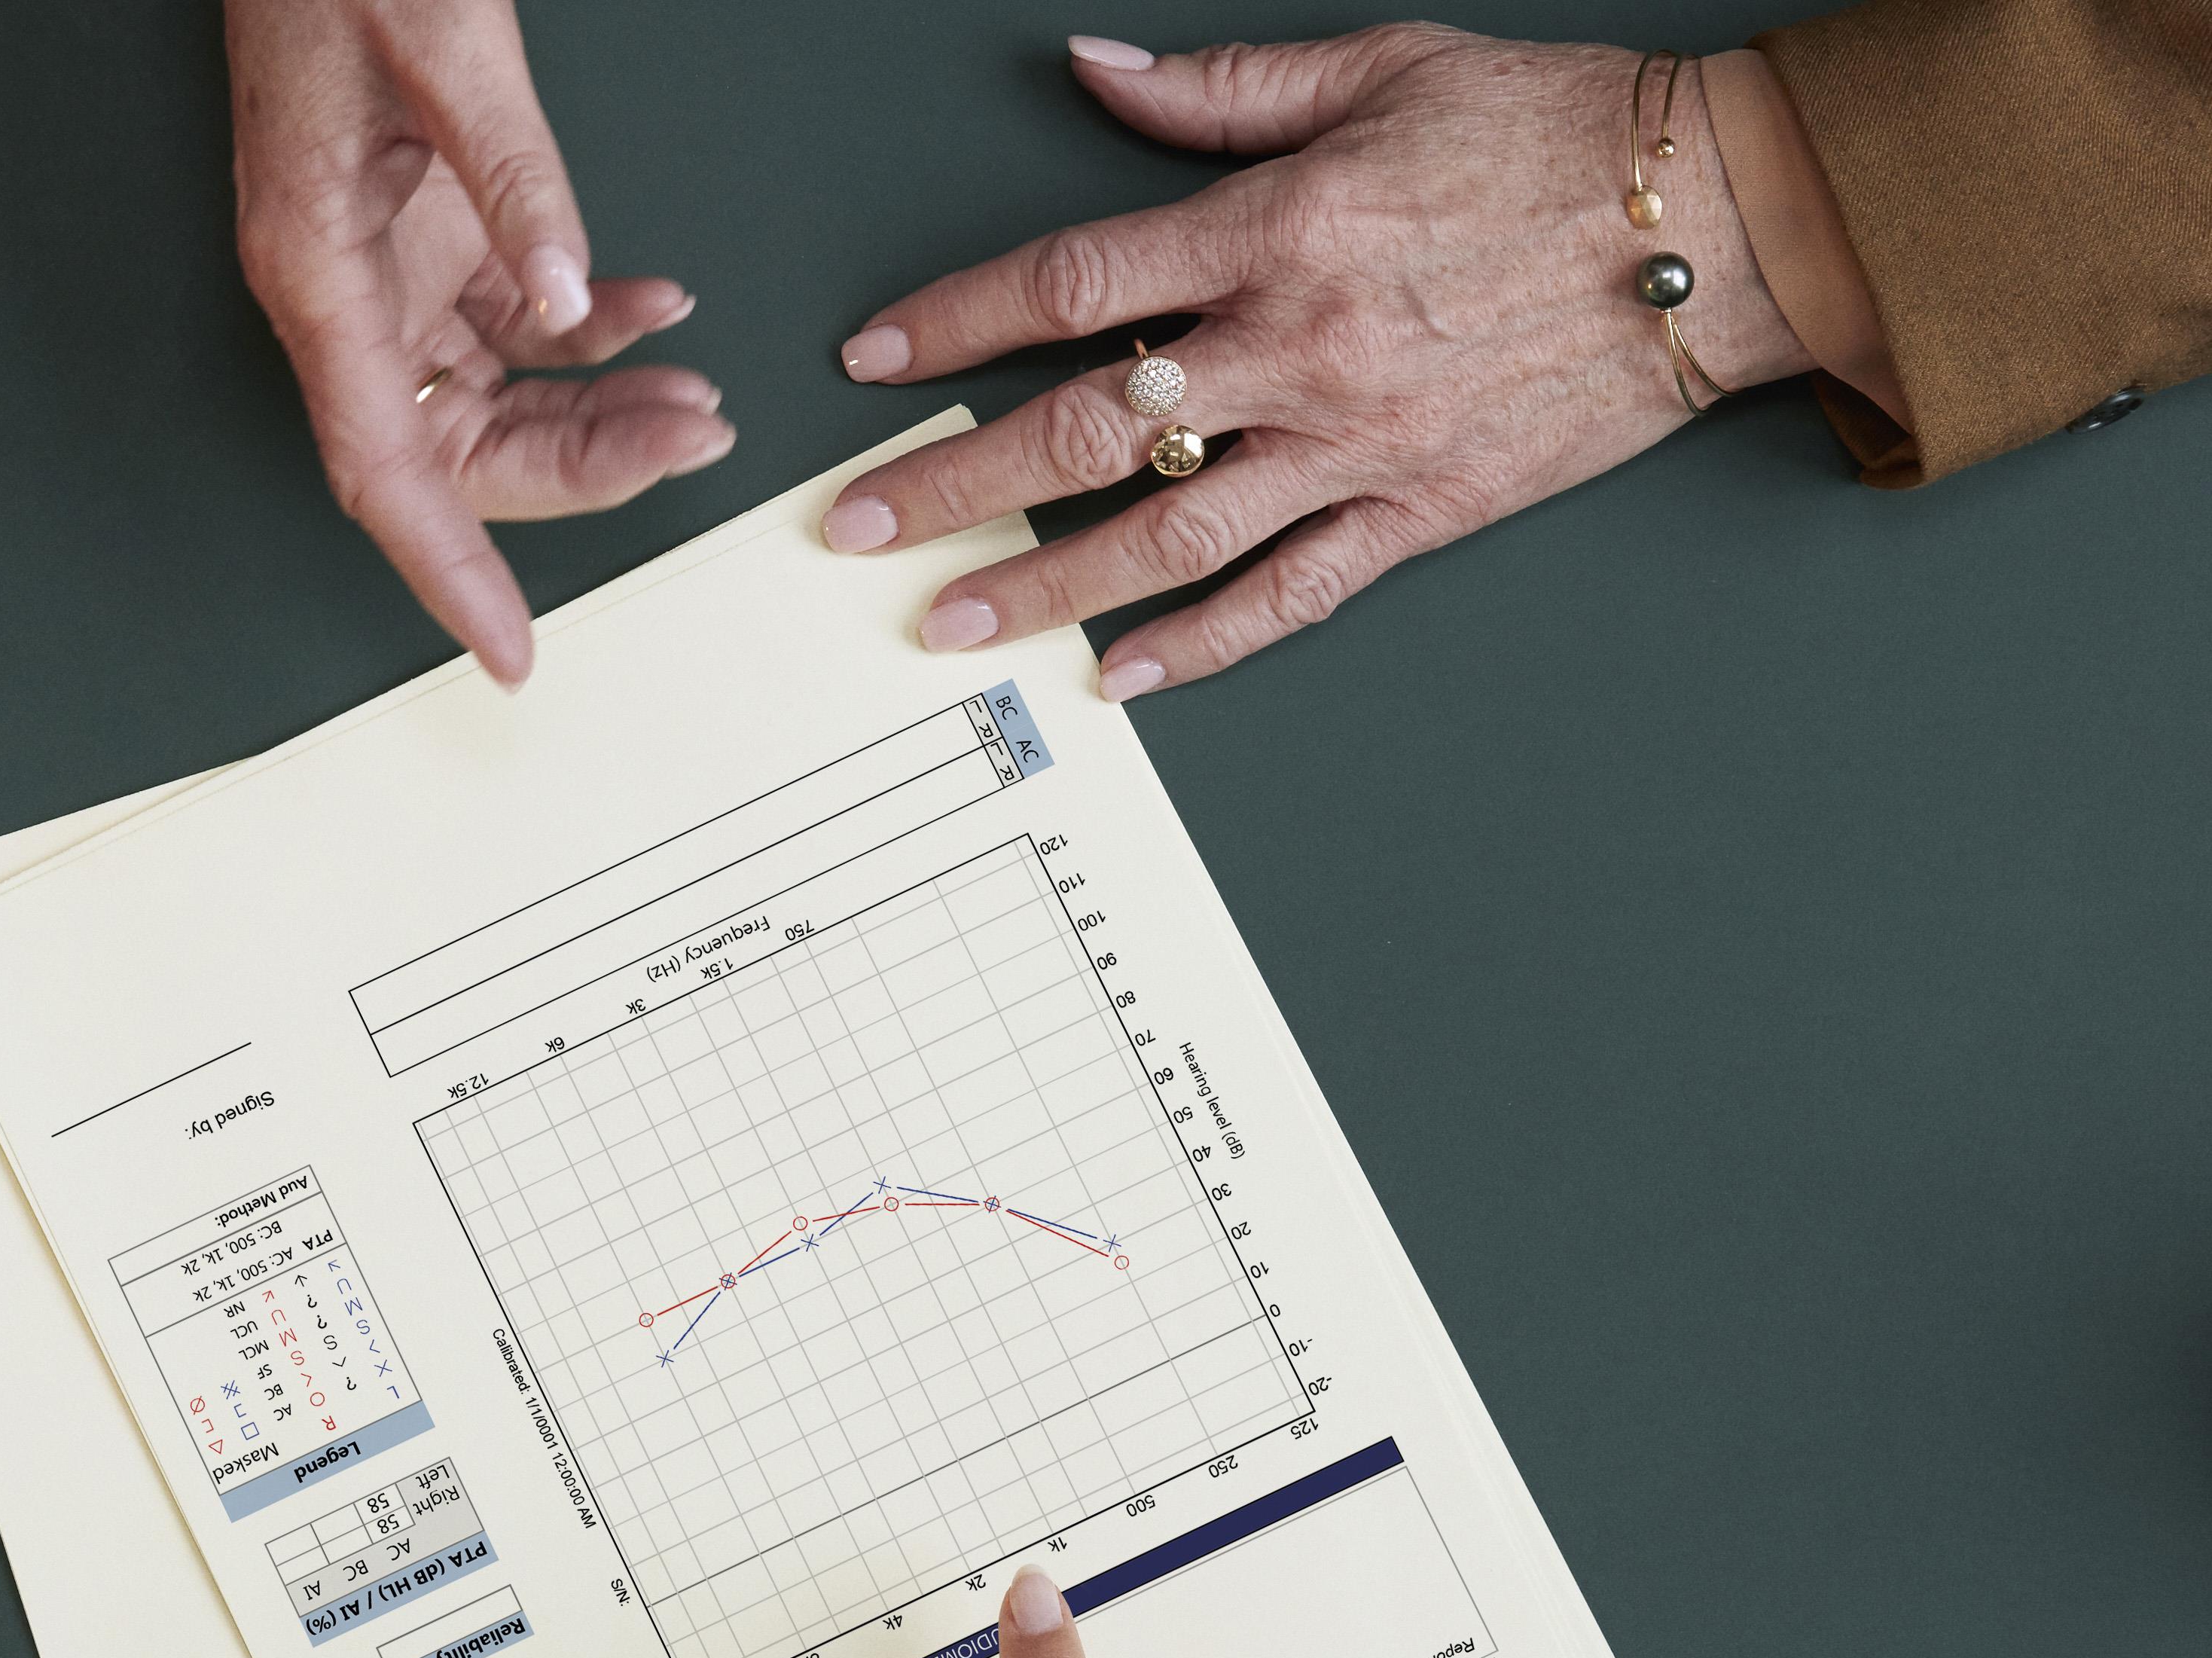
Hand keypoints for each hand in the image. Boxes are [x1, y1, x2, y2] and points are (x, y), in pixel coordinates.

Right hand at [228, 0, 728, 684]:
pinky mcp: (422, 225)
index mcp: (318, 272)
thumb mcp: (444, 44)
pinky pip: (510, 317)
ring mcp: (383, 263)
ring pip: (492, 395)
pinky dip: (589, 331)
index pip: (386, 472)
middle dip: (578, 467)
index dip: (449, 574)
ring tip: (696, 399)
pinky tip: (658, 315)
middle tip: (689, 446)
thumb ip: (513, 178)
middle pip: (456, 447)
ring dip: (596, 410)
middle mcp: (343, 290)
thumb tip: (572, 300)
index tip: (507, 653)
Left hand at [824, 29, 1811, 697]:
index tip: (878, 359)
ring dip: (1042, 585)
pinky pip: (1285, 597)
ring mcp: (1356, 441)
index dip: (959, 320)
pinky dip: (1196, 646)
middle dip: (956, 480)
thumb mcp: (1385, 66)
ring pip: (1165, 535)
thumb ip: (1224, 90)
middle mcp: (1303, 345)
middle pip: (1088, 429)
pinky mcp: (1416, 510)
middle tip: (857, 526)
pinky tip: (1117, 678)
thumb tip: (1093, 70)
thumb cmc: (1552, 135)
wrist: (1714, 221)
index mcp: (1282, 227)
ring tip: (949, 621)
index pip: (1075, 281)